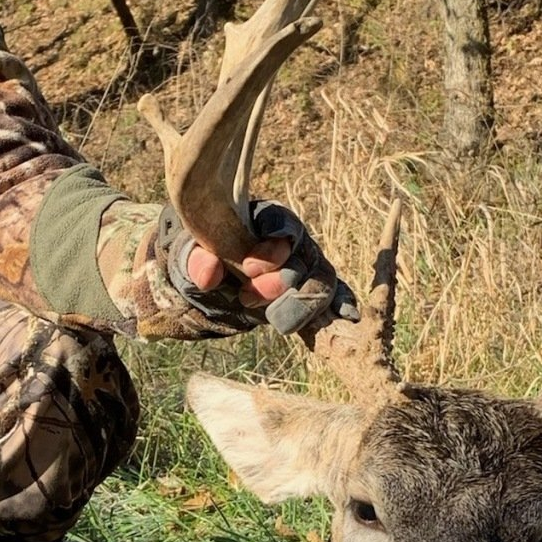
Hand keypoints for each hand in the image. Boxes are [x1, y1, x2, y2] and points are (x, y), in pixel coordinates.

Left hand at [171, 202, 347, 335]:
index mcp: (267, 219)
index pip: (282, 225)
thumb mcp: (194, 257)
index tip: (250, 268)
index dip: (272, 247)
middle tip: (248, 297)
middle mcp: (295, 240)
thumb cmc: (210, 258)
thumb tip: (208, 273)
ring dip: (303, 304)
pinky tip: (346, 317)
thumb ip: (198, 261)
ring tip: (277, 321)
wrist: (219, 278)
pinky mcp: (315, 290)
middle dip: (281, 282)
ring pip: (323, 281)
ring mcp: (309, 265)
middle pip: (305, 257)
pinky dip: (342, 305)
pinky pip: (338, 295)